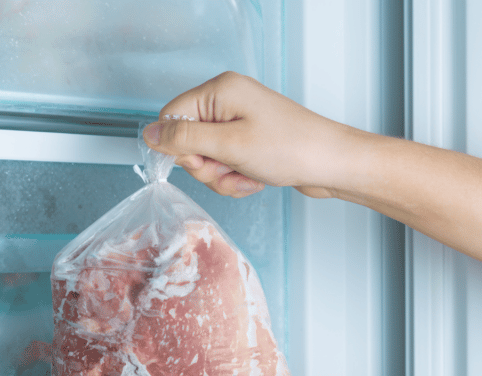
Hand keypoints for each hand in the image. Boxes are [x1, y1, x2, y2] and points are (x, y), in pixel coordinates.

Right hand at [142, 72, 363, 199]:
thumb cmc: (291, 148)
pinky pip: (225, 163)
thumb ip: (184, 139)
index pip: (172, 116)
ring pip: (207, 157)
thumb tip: (149, 134)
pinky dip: (235, 178)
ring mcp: (240, 121)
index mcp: (220, 90)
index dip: (178, 146)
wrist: (333, 164)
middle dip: (205, 166)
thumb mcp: (229, 145)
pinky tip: (253, 180)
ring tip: (246, 177)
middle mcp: (228, 101)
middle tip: (228, 169)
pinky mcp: (250, 140)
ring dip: (221, 176)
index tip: (199, 162)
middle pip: (188, 140)